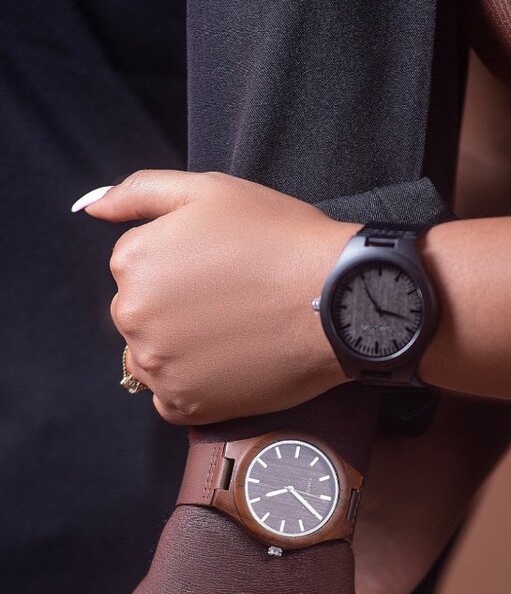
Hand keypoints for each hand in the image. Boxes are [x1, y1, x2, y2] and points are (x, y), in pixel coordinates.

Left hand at [74, 171, 353, 423]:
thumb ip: (139, 192)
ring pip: (152, 358)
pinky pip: (172, 399)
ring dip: (182, 349)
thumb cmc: (280, 239)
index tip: (222, 268)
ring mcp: (157, 365)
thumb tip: (91, 208)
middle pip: (140, 315)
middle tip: (233, 300)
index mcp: (132, 260)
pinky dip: (196, 386)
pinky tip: (231, 363)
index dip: (183, 266)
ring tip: (234, 332)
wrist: (337, 299)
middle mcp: (132, 315)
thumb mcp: (209, 190)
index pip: (138, 268)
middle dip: (177, 308)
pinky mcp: (186, 404)